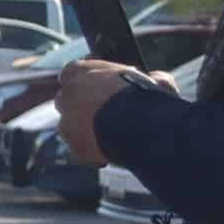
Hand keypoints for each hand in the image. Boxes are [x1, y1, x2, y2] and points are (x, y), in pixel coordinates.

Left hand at [56, 61, 176, 167]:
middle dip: (80, 104)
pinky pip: (78, 148)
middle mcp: (67, 95)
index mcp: (82, 72)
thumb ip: (148, 78)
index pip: (72, 72)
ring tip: (108, 134)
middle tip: (103, 112)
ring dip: (84, 128)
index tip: (96, 86)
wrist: (142, 130)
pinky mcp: (73, 146)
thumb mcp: (156, 80)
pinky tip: (109, 151)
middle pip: (67, 99)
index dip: (84, 79)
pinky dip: (90, 150)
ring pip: (69, 125)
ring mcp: (67, 122)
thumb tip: (156, 79)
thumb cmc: (148, 100)